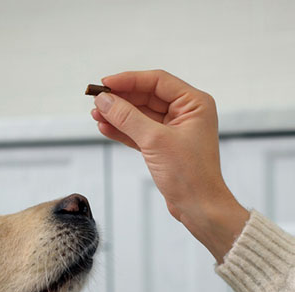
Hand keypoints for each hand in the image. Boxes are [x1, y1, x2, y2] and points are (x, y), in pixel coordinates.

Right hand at [91, 69, 249, 262]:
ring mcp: (174, 130)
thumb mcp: (155, 141)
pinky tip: (105, 127)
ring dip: (118, 115)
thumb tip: (105, 100)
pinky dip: (122, 130)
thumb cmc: (190, 175)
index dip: (129, 80)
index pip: (157, 82)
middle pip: (146, 96)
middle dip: (120, 99)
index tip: (105, 84)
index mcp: (194, 103)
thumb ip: (127, 117)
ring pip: (140, 115)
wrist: (199, 207)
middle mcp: (186, 113)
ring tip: (95, 114)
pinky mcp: (164, 146)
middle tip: (96, 100)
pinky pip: (139, 132)